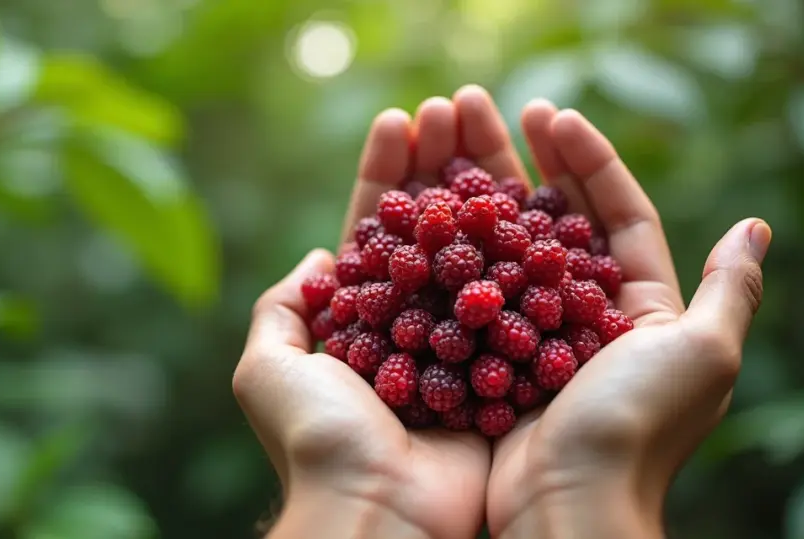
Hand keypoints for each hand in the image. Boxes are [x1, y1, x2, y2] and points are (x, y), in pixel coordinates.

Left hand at [234, 86, 525, 538]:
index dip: (387, 176)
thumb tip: (320, 261)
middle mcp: (417, 326)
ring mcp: (467, 341)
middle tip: (455, 105)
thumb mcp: (266, 368)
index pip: (377, 231)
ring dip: (484, 187)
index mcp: (361, 322)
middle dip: (440, 166)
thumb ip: (281, 309)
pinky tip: (537, 191)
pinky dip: (529, 245)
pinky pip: (523, 295)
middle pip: (433, 229)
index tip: (401, 120)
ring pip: (480, 248)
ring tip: (489, 125)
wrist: (383, 511)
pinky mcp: (511, 363)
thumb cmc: (320, 441)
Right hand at [483, 102, 770, 537]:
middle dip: (529, 163)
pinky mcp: (486, 355)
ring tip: (451, 143)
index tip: (553, 115)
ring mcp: (530, 336)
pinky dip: (451, 250)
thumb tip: (754, 228)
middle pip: (555, 222)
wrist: (565, 505)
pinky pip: (468, 290)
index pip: (617, 216)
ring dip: (482, 194)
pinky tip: (428, 212)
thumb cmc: (634, 427)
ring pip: (505, 249)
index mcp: (641, 311)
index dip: (589, 161)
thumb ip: (727, 290)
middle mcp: (585, 319)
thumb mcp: (702, 353)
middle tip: (493, 111)